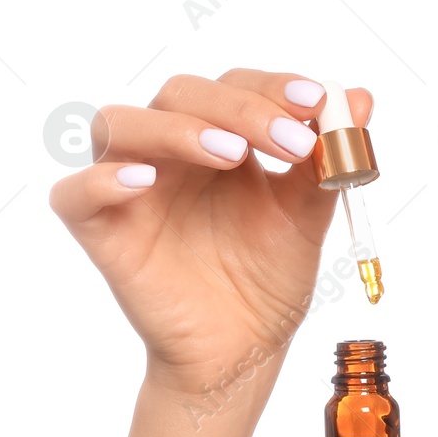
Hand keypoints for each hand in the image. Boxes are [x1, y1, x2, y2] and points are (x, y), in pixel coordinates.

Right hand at [48, 70, 373, 387]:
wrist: (244, 350)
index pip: (236, 86)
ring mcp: (130, 189)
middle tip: (290, 142)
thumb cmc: (266, 280)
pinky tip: (145, 182)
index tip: (317, 102)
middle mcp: (170, 153)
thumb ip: (327, 161)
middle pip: (181, 94)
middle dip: (240, 109)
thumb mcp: (306, 217)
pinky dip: (103, 181)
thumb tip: (363, 99)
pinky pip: (75, 194)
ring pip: (120, 125)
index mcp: (219, 140)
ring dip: (177, 130)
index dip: (272, 86)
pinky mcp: (101, 231)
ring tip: (230, 155)